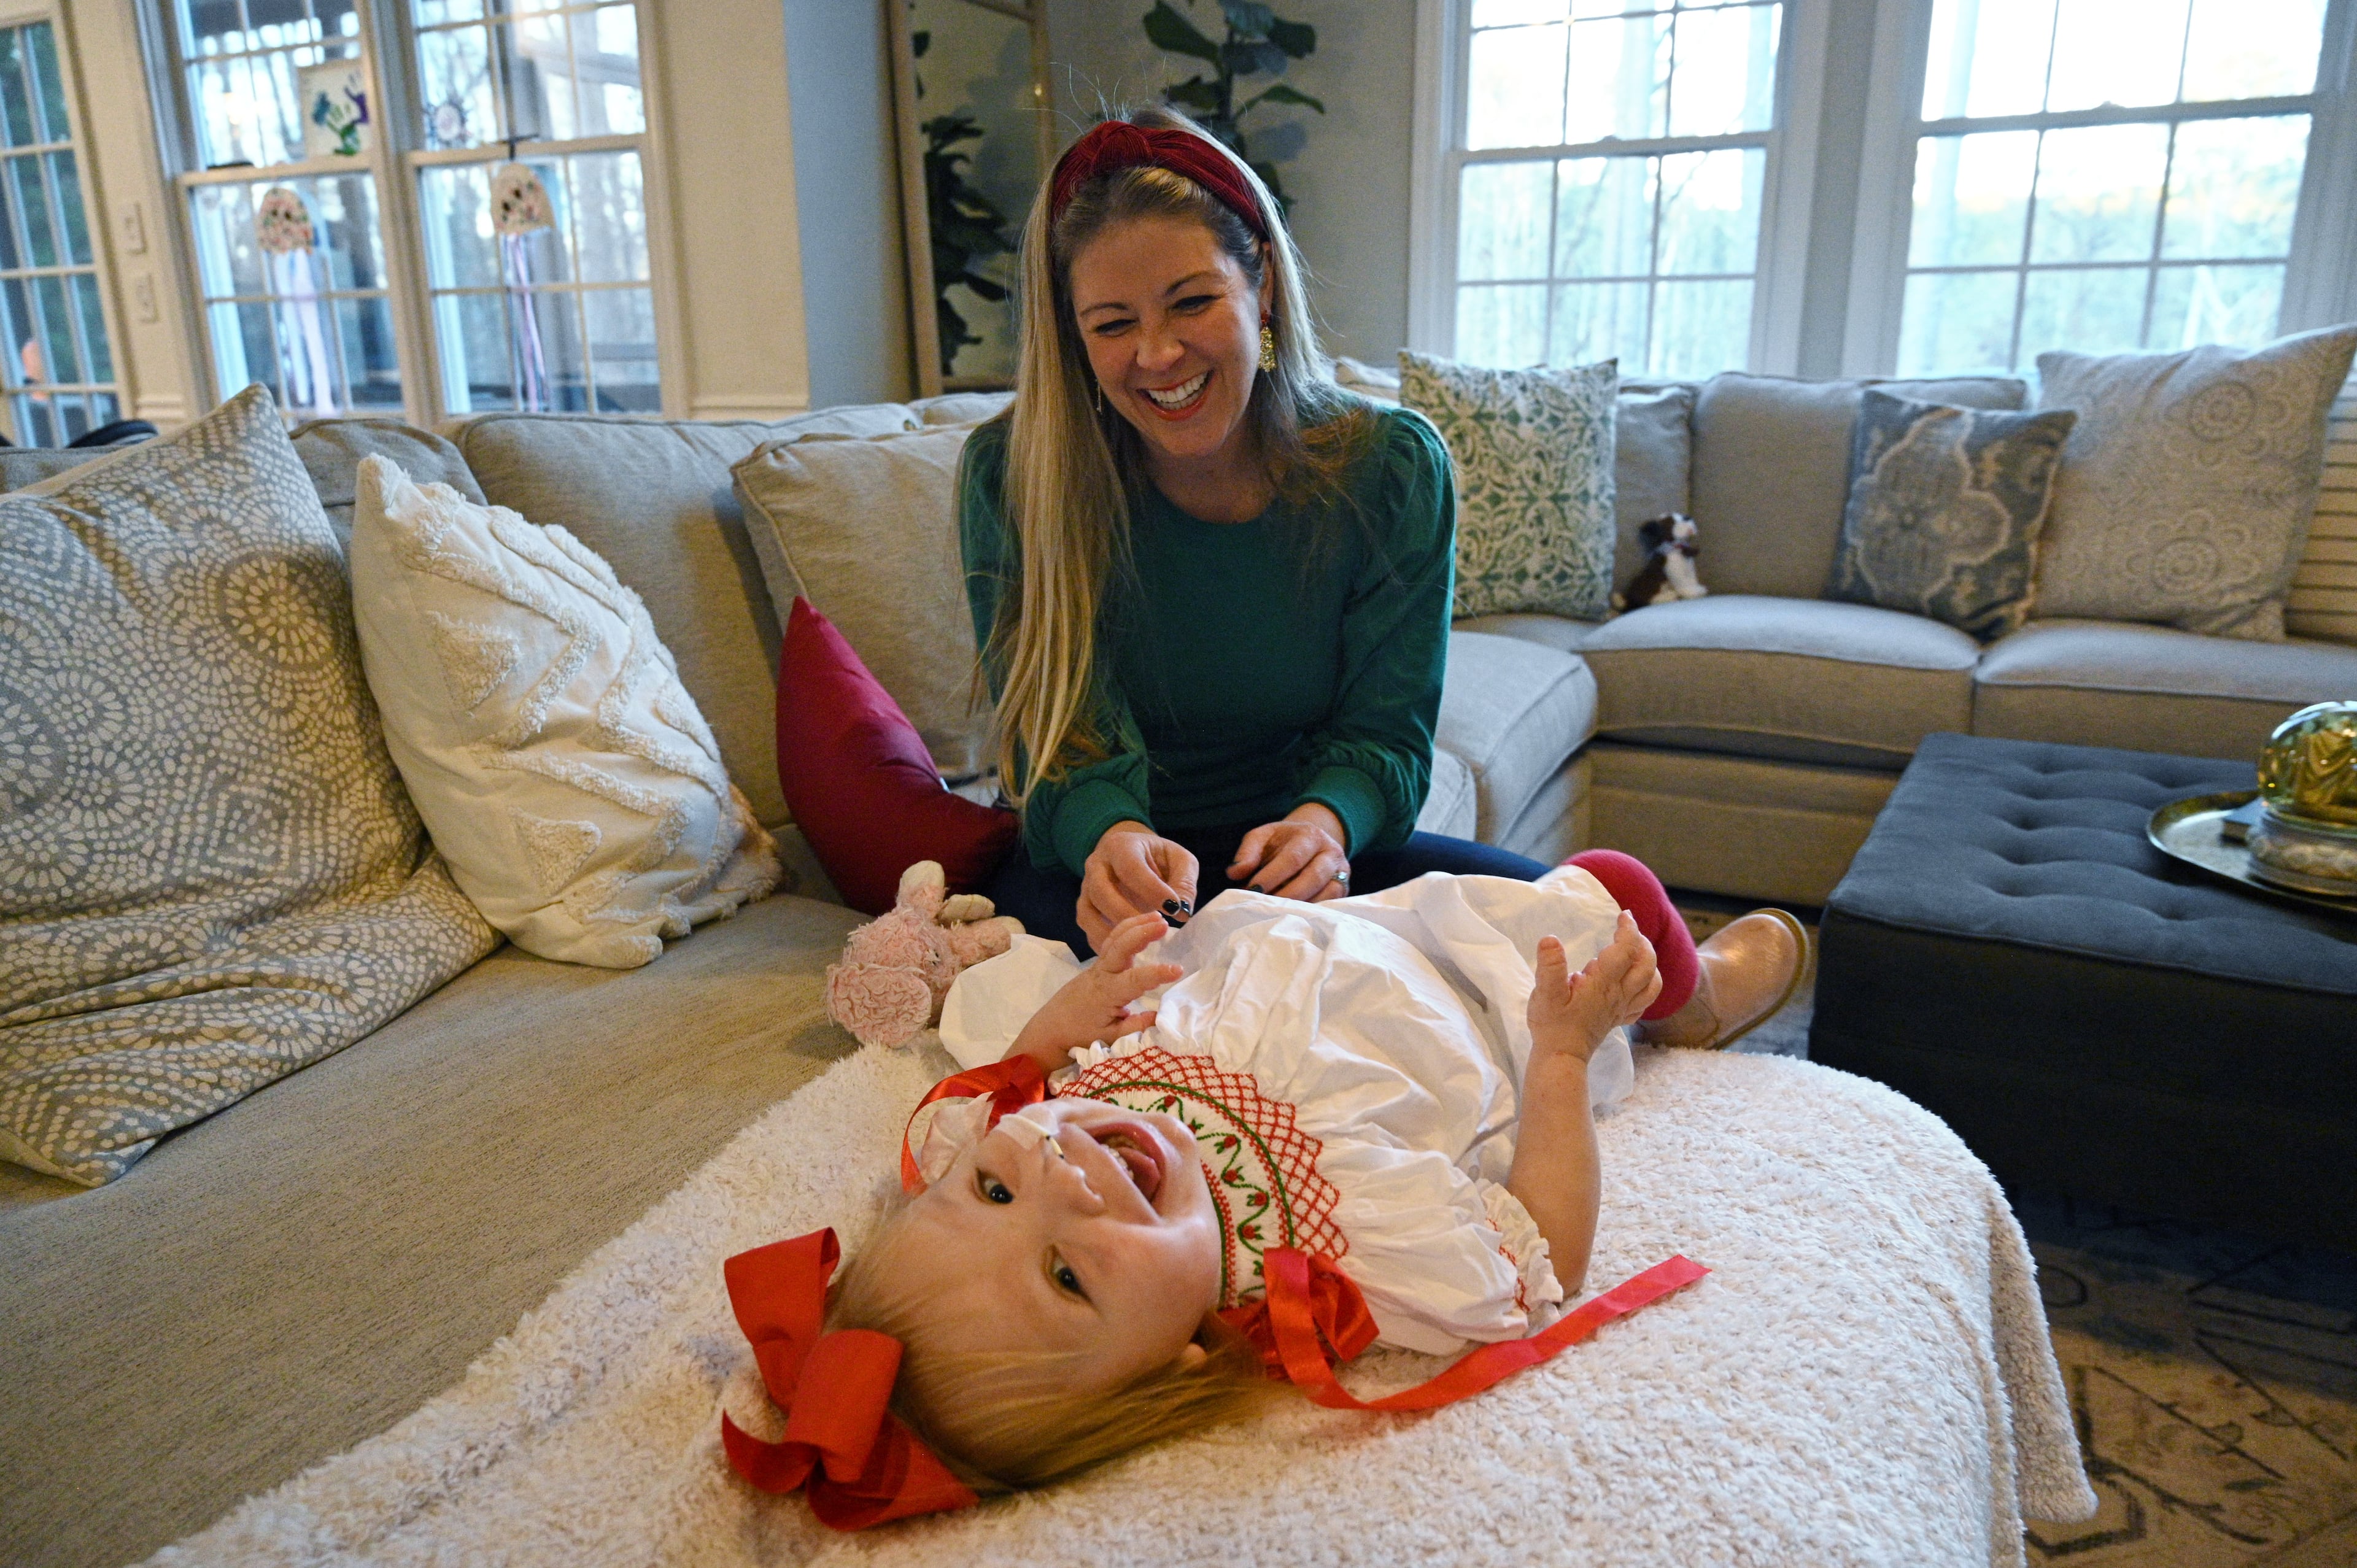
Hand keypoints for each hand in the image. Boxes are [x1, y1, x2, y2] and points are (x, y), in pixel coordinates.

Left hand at [1007, 911, 1183, 1071]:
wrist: (1049, 1030)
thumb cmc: (1078, 1036)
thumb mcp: (1110, 1039)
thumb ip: (1135, 1027)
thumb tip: (1160, 1016)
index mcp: (1106, 994)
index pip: (1134, 980)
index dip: (1156, 974)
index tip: (1177, 969)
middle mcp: (1101, 975)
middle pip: (1120, 947)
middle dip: (1142, 933)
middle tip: (1165, 924)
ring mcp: (1097, 967)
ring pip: (1115, 939)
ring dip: (1136, 925)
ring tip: (1158, 916)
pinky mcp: (1095, 966)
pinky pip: (1112, 943)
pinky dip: (1127, 930)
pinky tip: (1141, 924)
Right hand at [1079, 821, 1198, 953]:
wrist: (1132, 855)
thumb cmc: (1158, 859)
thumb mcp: (1179, 860)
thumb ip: (1185, 881)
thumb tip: (1182, 911)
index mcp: (1121, 846)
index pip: (1130, 868)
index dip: (1151, 890)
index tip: (1174, 908)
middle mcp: (1096, 864)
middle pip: (1101, 890)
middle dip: (1128, 913)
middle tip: (1154, 928)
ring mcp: (1086, 887)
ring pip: (1088, 911)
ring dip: (1113, 930)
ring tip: (1141, 943)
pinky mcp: (1084, 906)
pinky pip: (1086, 927)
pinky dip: (1102, 941)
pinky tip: (1125, 950)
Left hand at [1229, 804, 1349, 902]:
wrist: (1310, 841)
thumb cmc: (1282, 842)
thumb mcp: (1263, 837)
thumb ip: (1247, 852)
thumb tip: (1235, 872)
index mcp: (1310, 835)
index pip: (1293, 858)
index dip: (1273, 875)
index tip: (1253, 890)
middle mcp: (1331, 852)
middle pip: (1313, 877)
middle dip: (1287, 895)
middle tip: (1266, 906)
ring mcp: (1341, 872)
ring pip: (1327, 893)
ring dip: (1301, 906)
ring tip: (1278, 914)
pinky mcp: (1343, 889)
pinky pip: (1332, 904)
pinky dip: (1313, 912)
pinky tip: (1294, 918)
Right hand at [1527, 913, 1660, 1066]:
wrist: (1561, 1057)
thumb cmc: (1552, 1024)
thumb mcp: (1545, 993)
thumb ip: (1550, 966)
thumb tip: (1550, 939)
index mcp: (1603, 983)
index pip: (1625, 950)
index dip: (1628, 929)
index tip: (1624, 915)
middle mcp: (1618, 994)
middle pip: (1646, 964)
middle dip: (1642, 942)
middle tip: (1627, 929)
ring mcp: (1621, 1008)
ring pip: (1652, 983)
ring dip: (1649, 962)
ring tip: (1637, 950)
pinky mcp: (1619, 1018)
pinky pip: (1644, 1001)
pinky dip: (1647, 986)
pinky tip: (1636, 981)